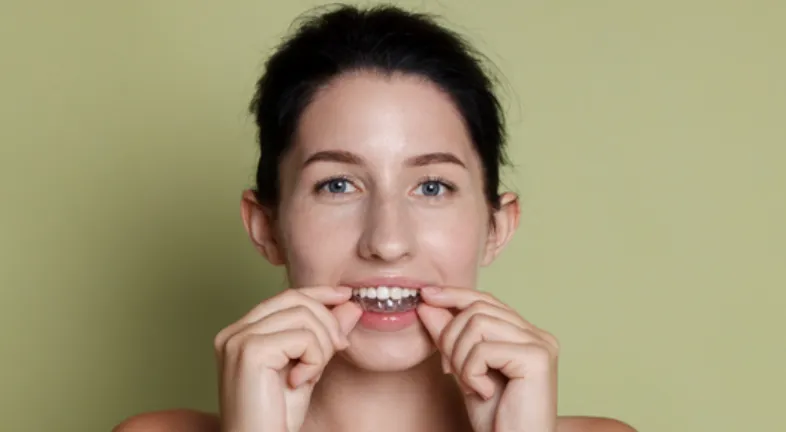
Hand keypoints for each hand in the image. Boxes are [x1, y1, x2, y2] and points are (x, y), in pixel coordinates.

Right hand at [213, 286, 361, 431]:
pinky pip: (302, 337)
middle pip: (295, 299)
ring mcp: (238, 340)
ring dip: (322, 345)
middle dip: (327, 322)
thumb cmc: (278, 416)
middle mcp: (233, 332)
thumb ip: (324, 335)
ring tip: (312, 373)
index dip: (318, 293)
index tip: (345, 296)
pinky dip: (314, 359)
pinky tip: (301, 382)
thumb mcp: (308, 367)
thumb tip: (349, 304)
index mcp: (241, 333)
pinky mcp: (250, 351)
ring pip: (303, 316)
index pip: (285, 297)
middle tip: (339, 349)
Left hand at [417, 286, 558, 431]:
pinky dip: (471, 372)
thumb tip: (427, 303)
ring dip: (460, 356)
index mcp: (525, 335)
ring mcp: (541, 345)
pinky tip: (484, 392)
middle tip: (450, 370)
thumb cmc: (495, 419)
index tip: (425, 295)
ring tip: (468, 383)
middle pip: (479, 307)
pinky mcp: (538, 358)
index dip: (454, 294)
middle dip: (451, 336)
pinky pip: (483, 349)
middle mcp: (538, 335)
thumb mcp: (463, 371)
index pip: (485, 301)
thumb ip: (449, 337)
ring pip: (478, 323)